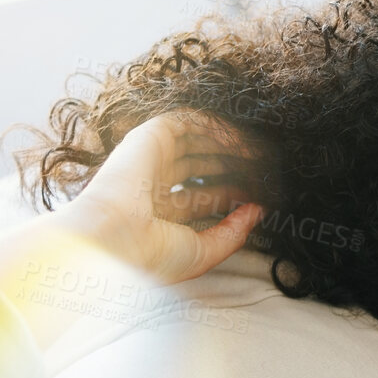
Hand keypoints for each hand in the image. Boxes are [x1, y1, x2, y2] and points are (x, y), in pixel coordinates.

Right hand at [52, 111, 264, 285]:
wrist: (114, 241)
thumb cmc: (150, 255)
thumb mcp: (202, 252)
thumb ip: (232, 234)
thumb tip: (257, 212)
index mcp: (161, 214)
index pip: (204, 196)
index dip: (233, 193)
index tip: (261, 195)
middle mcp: (154, 185)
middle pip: (201, 166)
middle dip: (234, 165)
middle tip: (263, 168)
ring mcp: (150, 160)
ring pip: (195, 140)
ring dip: (228, 143)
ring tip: (258, 153)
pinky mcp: (148, 138)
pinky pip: (187, 121)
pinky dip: (215, 126)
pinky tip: (240, 141)